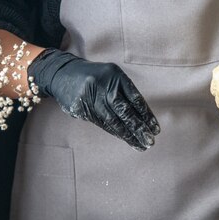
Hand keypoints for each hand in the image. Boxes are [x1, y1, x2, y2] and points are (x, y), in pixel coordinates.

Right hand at [28, 48, 159, 150]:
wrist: (62, 74)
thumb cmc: (96, 77)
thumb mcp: (112, 77)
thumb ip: (125, 93)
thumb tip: (144, 118)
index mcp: (115, 75)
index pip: (135, 98)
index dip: (146, 115)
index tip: (156, 129)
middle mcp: (103, 85)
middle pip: (125, 111)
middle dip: (139, 128)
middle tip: (150, 141)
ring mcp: (91, 97)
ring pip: (113, 121)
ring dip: (128, 135)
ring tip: (140, 145)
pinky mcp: (81, 108)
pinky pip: (102, 123)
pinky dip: (115, 132)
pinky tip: (125, 138)